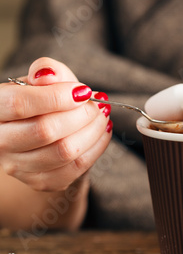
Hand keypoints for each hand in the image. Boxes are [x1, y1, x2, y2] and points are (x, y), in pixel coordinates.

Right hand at [0, 57, 111, 191]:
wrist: (41, 132)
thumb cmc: (43, 101)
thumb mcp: (43, 80)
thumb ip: (47, 71)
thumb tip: (48, 75)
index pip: (20, 104)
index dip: (57, 97)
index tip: (83, 91)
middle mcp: (0, 142)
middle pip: (45, 131)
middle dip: (81, 115)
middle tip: (98, 104)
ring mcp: (18, 166)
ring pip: (63, 152)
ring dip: (92, 131)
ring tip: (102, 116)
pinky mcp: (40, 181)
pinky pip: (75, 169)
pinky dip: (96, 148)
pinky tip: (102, 132)